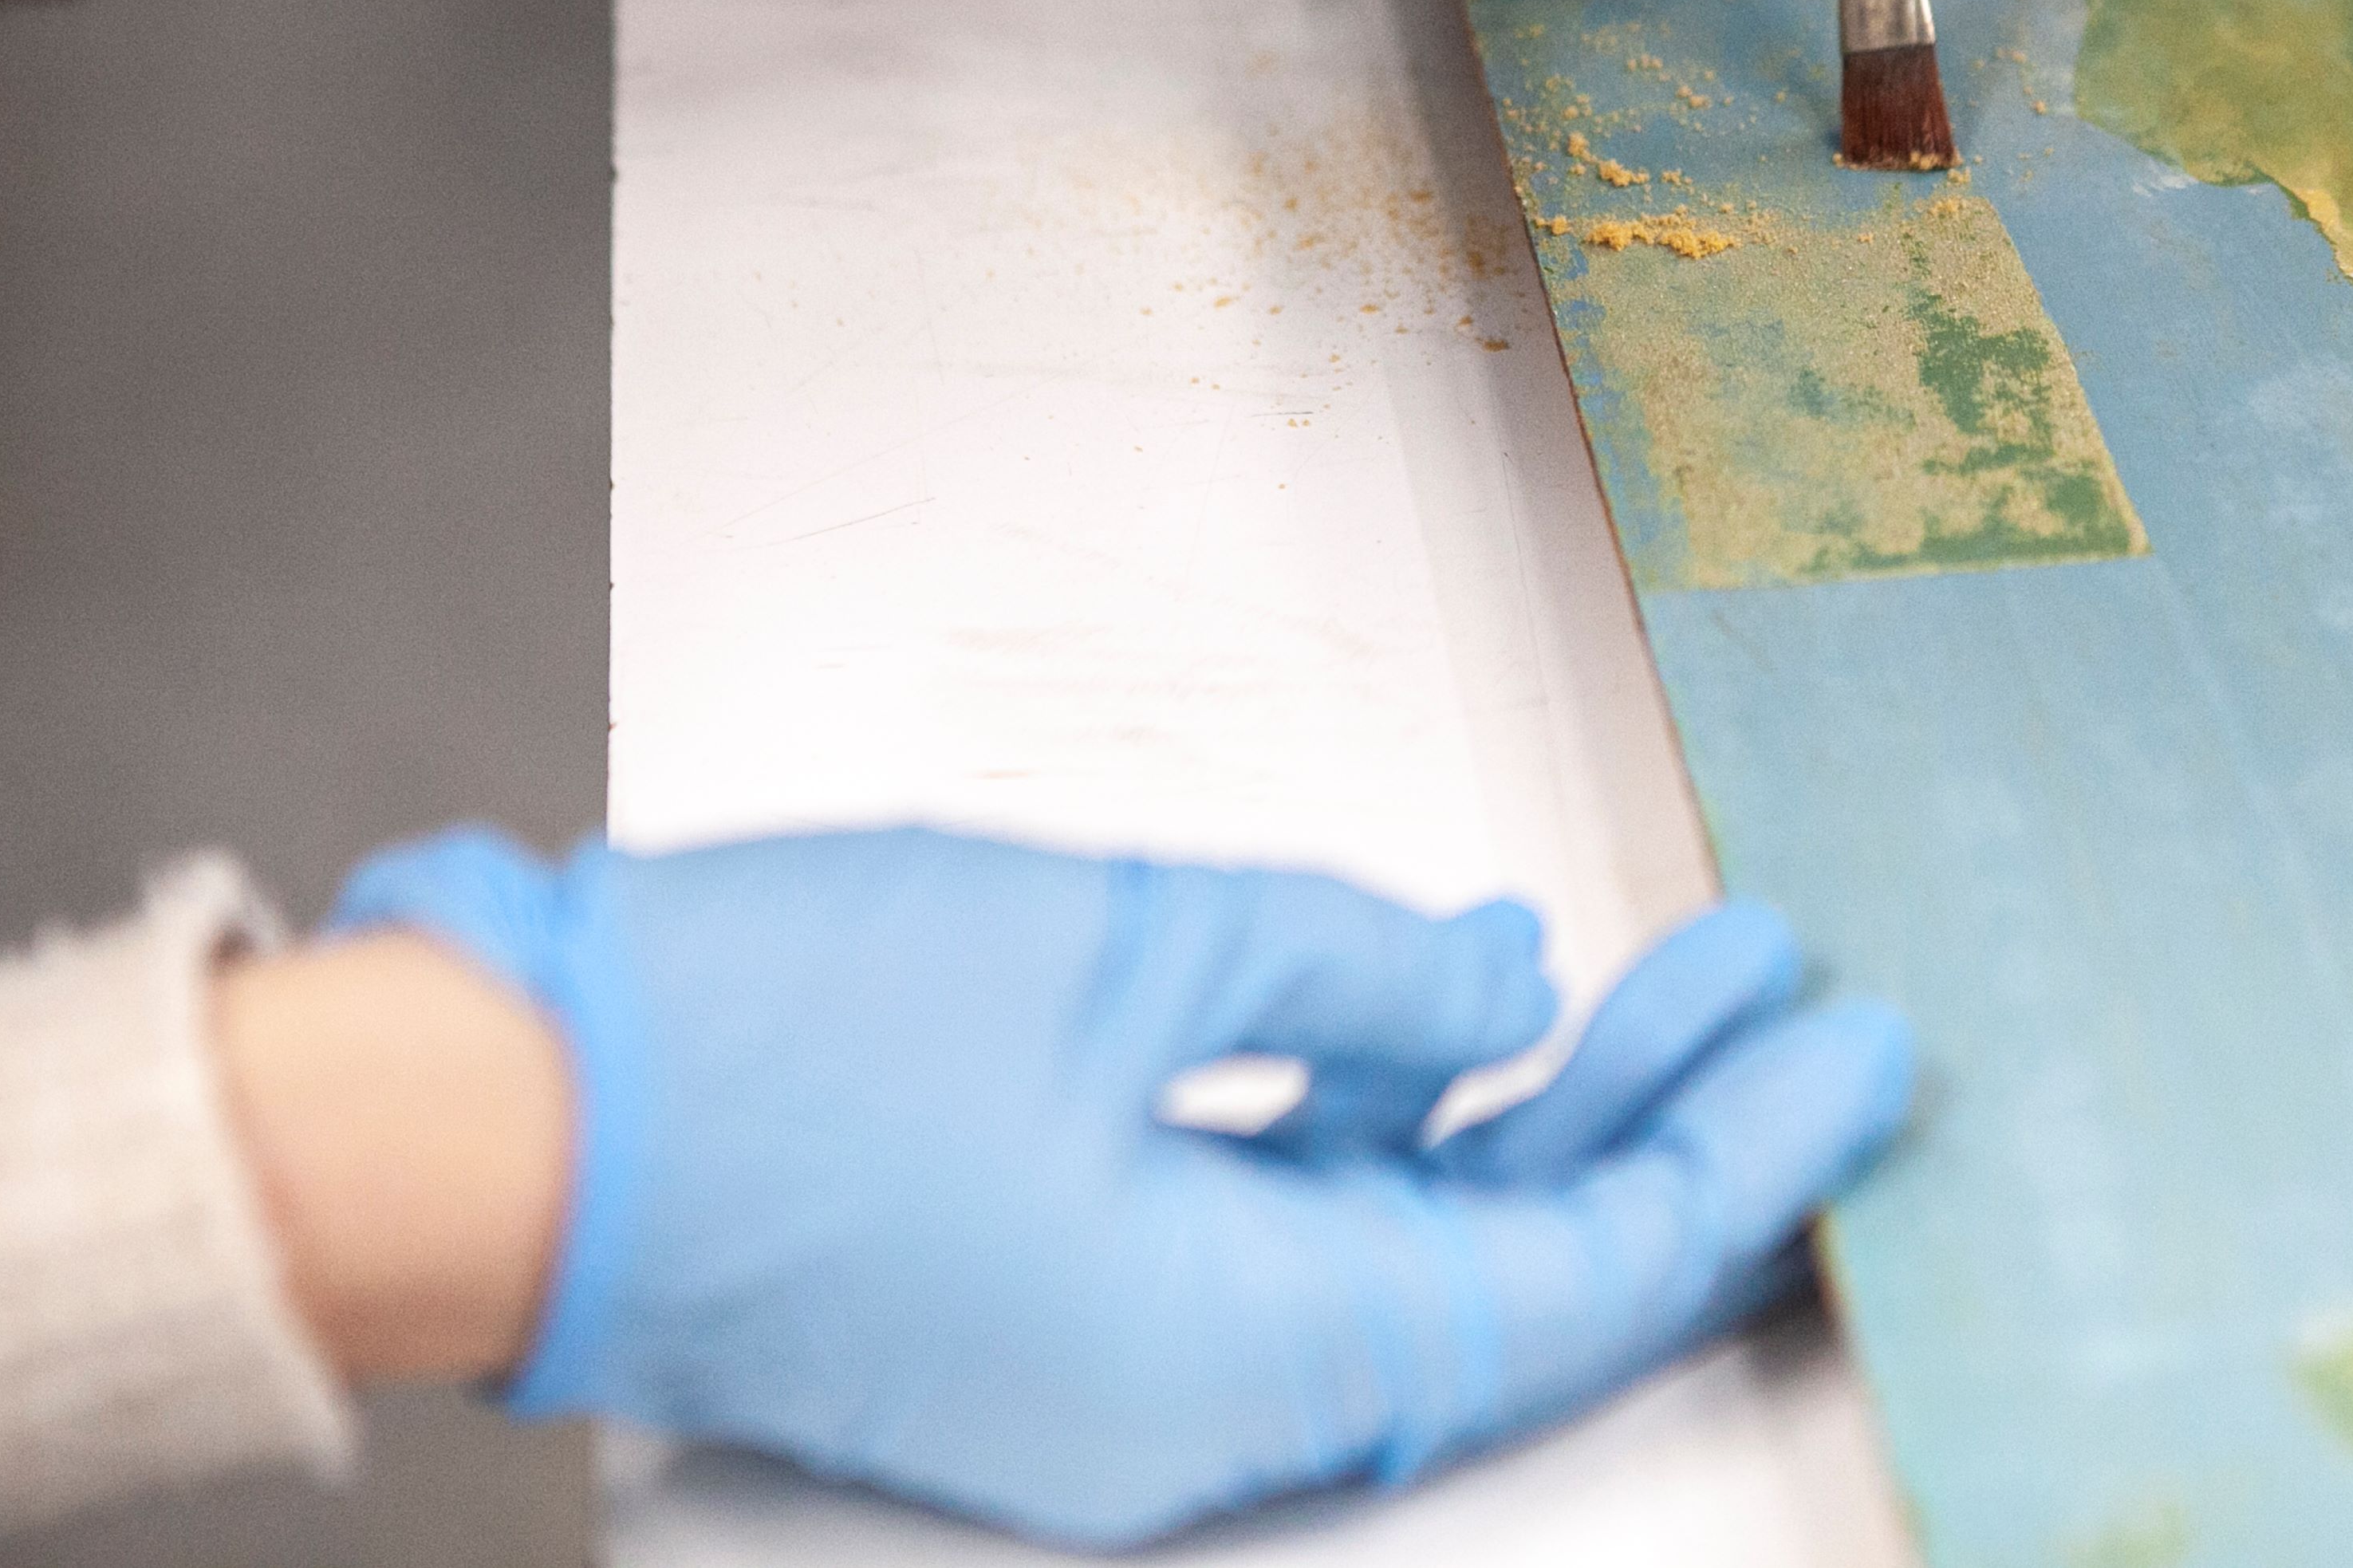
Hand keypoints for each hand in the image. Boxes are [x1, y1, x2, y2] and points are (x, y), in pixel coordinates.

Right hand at [326, 825, 1912, 1547]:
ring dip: (1542, 1105)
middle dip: (1667, 1122)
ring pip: (1412, 1246)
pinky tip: (1466, 993)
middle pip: (1512, 1275)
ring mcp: (1124, 1364)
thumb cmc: (773, 1035)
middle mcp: (1196, 1404)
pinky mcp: (1065, 1297)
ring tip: (1679, 959)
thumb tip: (1510, 992)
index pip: (1568, 1280)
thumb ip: (1352, 972)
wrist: (498, 1117)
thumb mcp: (1120, 948)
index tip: (1854, 1054)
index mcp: (1228, 1354)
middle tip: (1798, 992)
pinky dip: (1388, 1111)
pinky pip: (1287, 1224)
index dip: (1733, 1164)